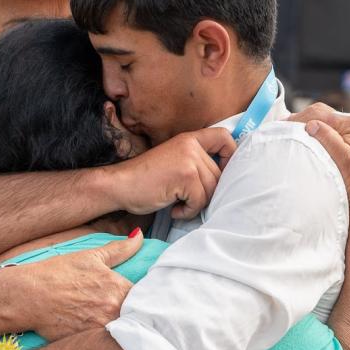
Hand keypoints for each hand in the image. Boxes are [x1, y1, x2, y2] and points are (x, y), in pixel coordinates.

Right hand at [20, 233, 141, 341]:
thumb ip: (120, 249)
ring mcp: (101, 329)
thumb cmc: (57, 273)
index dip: (148, 298)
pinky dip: (109, 339)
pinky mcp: (88, 343)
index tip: (148, 298)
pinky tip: (107, 335)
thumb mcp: (91, 256)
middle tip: (135, 313)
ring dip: (125, 328)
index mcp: (118, 288)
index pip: (147, 297)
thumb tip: (138, 235)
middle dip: (138, 315)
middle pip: (138, 317)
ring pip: (125, 332)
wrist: (27, 296)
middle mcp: (113, 310)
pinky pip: (107, 343)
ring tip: (120, 324)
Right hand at [106, 128, 236, 219]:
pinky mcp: (185, 176)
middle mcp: (191, 146)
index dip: (231, 156)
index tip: (221, 172)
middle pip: (219, 175)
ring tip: (177, 203)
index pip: (224, 138)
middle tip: (185, 199)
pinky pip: (200, 201)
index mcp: (189, 139)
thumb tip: (223, 180)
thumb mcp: (173, 161)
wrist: (118, 185)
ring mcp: (189, 160)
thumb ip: (194, 162)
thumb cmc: (144, 179)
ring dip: (196, 204)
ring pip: (211, 190)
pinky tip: (174, 209)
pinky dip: (188, 211)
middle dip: (206, 193)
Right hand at [287, 104, 349, 213]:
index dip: (298, 119)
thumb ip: (330, 140)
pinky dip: (311, 129)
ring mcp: (348, 128)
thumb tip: (311, 125)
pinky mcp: (344, 136)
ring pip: (320, 117)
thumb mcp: (344, 161)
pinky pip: (324, 126)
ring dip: (304, 123)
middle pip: (318, 112)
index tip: (281, 128)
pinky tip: (302, 136)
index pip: (318, 113)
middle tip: (282, 129)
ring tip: (289, 132)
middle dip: (299, 119)